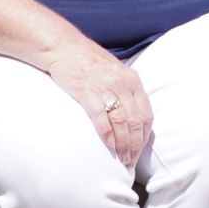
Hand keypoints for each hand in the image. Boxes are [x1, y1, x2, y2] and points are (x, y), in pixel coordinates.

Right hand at [39, 38, 151, 166]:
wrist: (62, 46)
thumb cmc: (86, 60)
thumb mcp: (114, 70)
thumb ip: (124, 89)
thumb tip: (130, 115)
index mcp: (131, 78)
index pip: (146, 112)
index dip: (145, 135)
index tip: (140, 150)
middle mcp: (122, 83)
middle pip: (136, 120)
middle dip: (136, 144)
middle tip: (131, 161)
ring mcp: (106, 87)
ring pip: (122, 122)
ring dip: (124, 144)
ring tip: (122, 159)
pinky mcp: (88, 92)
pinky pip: (102, 118)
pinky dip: (108, 135)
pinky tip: (109, 147)